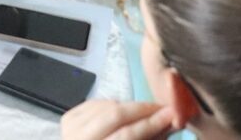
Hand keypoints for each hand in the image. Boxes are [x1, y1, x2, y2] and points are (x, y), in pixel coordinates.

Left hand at [61, 99, 175, 139]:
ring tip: (148, 111)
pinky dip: (114, 105)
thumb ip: (147, 139)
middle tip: (163, 107)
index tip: (171, 115)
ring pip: (107, 106)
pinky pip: (97, 103)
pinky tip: (126, 111)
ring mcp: (70, 127)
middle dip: (142, 109)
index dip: (151, 124)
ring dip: (131, 107)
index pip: (127, 135)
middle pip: (115, 115)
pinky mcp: (68, 117)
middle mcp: (78, 138)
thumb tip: (167, 123)